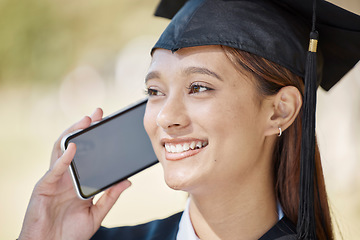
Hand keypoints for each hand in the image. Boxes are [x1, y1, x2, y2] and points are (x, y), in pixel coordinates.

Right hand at [18, 109, 130, 239]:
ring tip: (86, 120)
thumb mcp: (96, 215)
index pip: (88, 155)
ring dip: (73, 134)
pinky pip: (54, 169)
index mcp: (79, 181)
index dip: (97, 139)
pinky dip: (64, 157)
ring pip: (62, 150)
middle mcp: (67, 176)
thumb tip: (128, 181)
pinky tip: (74, 147)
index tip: (109, 126)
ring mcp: (55, 179)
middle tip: (98, 114)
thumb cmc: (70, 234)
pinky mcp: (44, 187)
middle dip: (85, 128)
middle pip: (75, 146)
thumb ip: (110, 197)